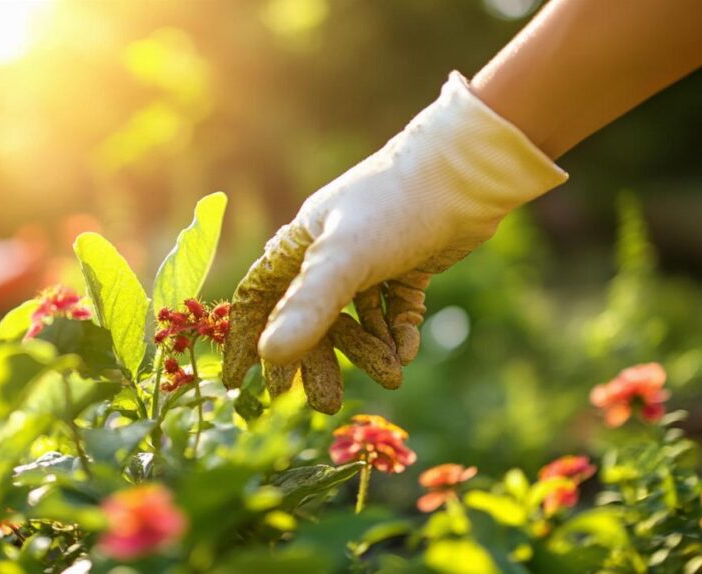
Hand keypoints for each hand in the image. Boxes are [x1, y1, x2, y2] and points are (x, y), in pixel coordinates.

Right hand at [223, 72, 566, 412]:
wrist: (467, 174)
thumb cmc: (394, 207)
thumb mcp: (346, 258)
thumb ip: (308, 307)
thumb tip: (268, 356)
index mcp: (300, 245)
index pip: (258, 299)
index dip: (243, 340)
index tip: (234, 382)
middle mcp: (328, 254)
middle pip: (310, 320)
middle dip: (317, 362)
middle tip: (324, 405)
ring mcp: (369, 261)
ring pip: (355, 320)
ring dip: (368, 351)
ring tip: (389, 378)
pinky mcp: (406, 267)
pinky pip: (392, 313)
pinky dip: (397, 335)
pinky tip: (407, 351)